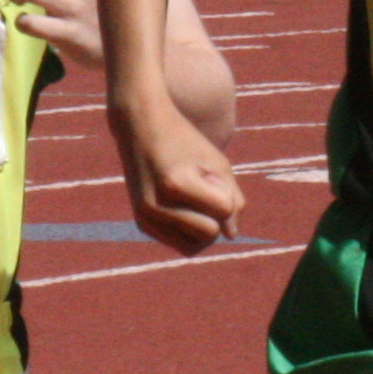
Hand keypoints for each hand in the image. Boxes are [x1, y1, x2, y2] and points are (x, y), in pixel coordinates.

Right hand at [110, 99, 244, 255]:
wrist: (139, 126)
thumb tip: (230, 236)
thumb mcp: (216, 162)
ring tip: (194, 199)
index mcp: (174, 184)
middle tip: (200, 186)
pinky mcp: (141, 224)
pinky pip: (179, 244)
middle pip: (210, 234)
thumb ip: (232, 199)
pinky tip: (183, 207)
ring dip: (204, 228)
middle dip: (215, 214)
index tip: (206, 172)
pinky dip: (189, 231)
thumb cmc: (184, 141)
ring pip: (194, 247)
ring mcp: (145, 217)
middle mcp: (155, 206)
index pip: (224, 209)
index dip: (224, 191)